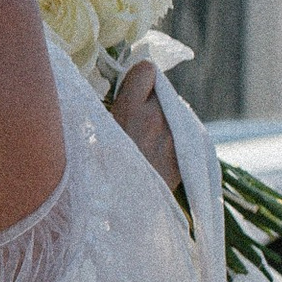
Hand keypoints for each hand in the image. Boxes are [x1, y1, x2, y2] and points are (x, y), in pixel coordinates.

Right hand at [108, 59, 184, 201]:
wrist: (121, 211)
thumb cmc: (100, 171)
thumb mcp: (96, 133)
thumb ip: (115, 108)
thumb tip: (126, 89)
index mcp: (130, 110)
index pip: (147, 71)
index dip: (140, 78)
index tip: (134, 90)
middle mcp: (157, 118)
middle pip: (162, 91)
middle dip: (153, 101)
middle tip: (139, 121)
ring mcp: (174, 137)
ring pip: (174, 112)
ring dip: (164, 120)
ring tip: (148, 143)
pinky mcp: (185, 154)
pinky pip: (182, 133)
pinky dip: (173, 139)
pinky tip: (159, 155)